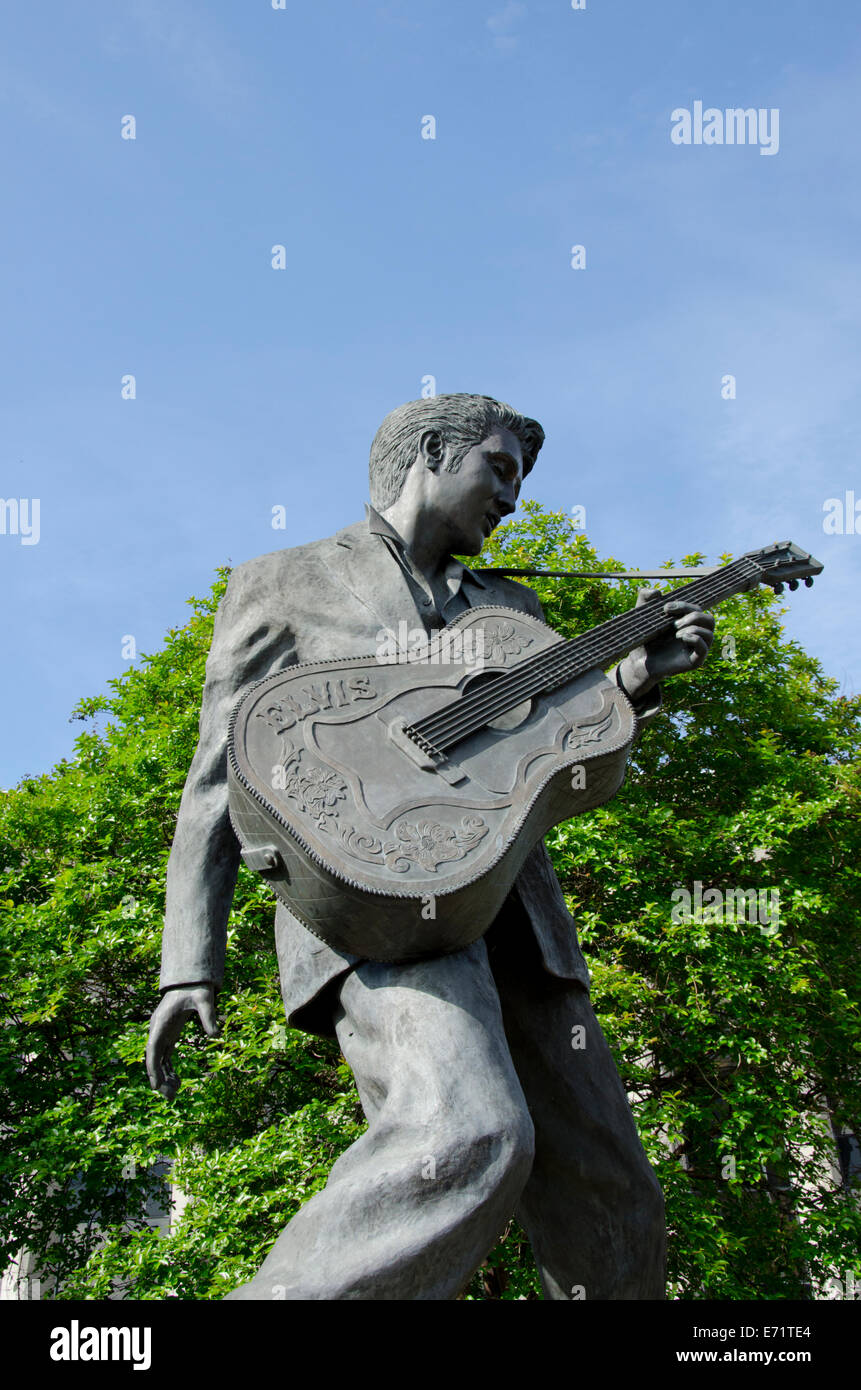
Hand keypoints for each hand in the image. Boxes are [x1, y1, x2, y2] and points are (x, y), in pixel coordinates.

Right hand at [146, 983, 218, 1099]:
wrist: (190, 981)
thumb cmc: (196, 989)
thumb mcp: (204, 999)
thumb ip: (209, 1015)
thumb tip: (217, 1035)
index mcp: (161, 1022)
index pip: (152, 1048)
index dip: (153, 1068)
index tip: (155, 1086)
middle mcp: (157, 1030)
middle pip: (154, 1058)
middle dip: (159, 1079)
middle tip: (170, 1098)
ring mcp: (161, 1034)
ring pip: (158, 1060)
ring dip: (164, 1077)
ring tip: (175, 1094)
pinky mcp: (168, 1036)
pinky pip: (165, 1057)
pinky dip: (169, 1070)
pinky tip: (177, 1081)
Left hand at [617, 588, 714, 701]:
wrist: (639, 660)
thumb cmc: (644, 638)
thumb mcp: (643, 615)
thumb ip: (645, 598)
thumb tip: (656, 592)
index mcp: (689, 623)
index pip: (697, 609)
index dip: (683, 605)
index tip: (665, 609)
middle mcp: (696, 635)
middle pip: (709, 619)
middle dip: (693, 616)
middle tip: (674, 624)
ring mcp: (696, 649)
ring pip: (709, 633)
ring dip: (693, 628)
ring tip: (676, 634)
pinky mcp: (694, 661)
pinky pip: (704, 649)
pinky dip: (696, 640)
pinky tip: (681, 638)